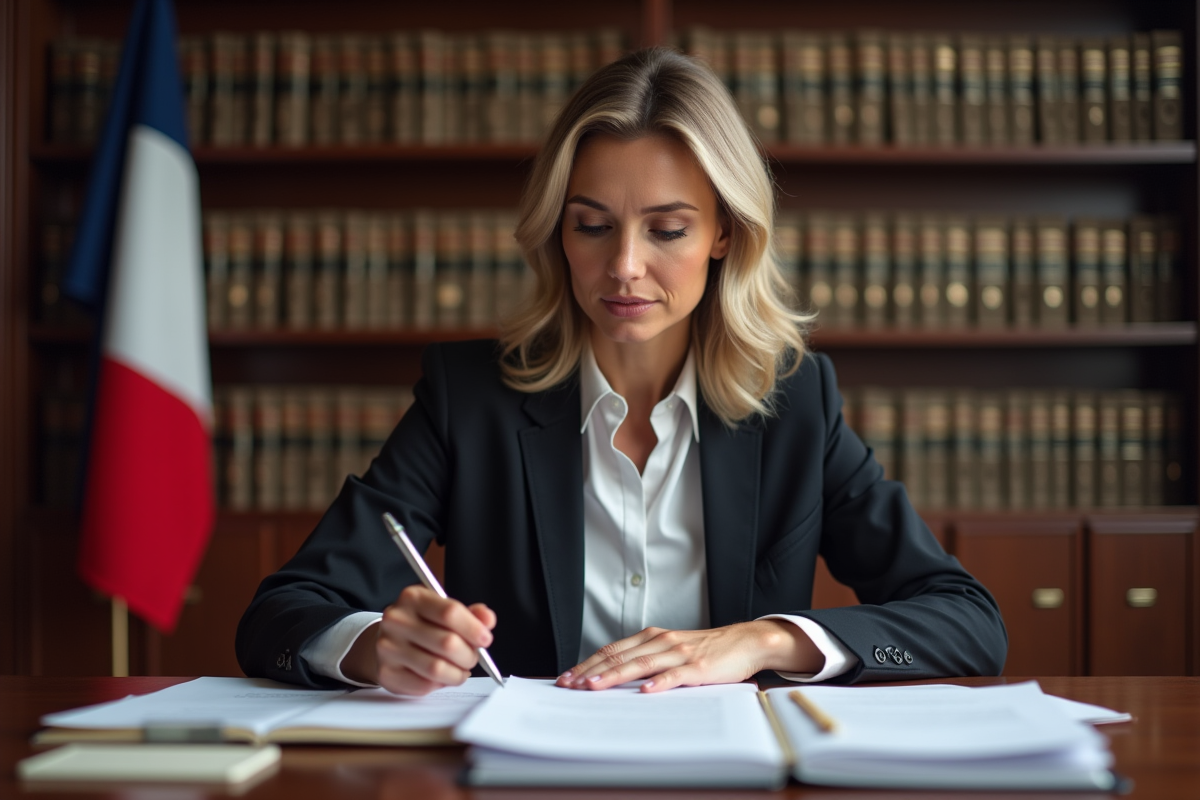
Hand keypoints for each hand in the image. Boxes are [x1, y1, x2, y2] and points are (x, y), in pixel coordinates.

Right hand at [342, 585, 495, 694]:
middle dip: (469, 655)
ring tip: (461, 670)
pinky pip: (424, 685)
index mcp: (413, 597)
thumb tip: (487, 620)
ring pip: (437, 668)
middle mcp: (396, 620)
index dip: (473, 628)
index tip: (485, 639)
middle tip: (473, 657)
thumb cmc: (422, 624)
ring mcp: (388, 647)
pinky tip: (441, 676)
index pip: (450, 612)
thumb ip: (469, 614)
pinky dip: (440, 684)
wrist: (388, 640)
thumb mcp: (444, 610)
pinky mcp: (386, 673)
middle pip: (447, 643)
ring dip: (458, 673)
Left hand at [555, 620, 822, 692]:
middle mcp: (661, 642)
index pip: (613, 650)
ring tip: (594, 686)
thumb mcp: (671, 649)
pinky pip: (675, 675)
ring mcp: (679, 653)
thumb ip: (647, 659)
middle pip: (620, 656)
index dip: (589, 663)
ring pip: (641, 664)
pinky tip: (645, 691)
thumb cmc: (707, 649)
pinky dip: (659, 683)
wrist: (744, 641)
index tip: (568, 677)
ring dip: (615, 676)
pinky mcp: (698, 666)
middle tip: (569, 684)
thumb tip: (615, 676)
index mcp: (653, 637)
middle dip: (591, 671)